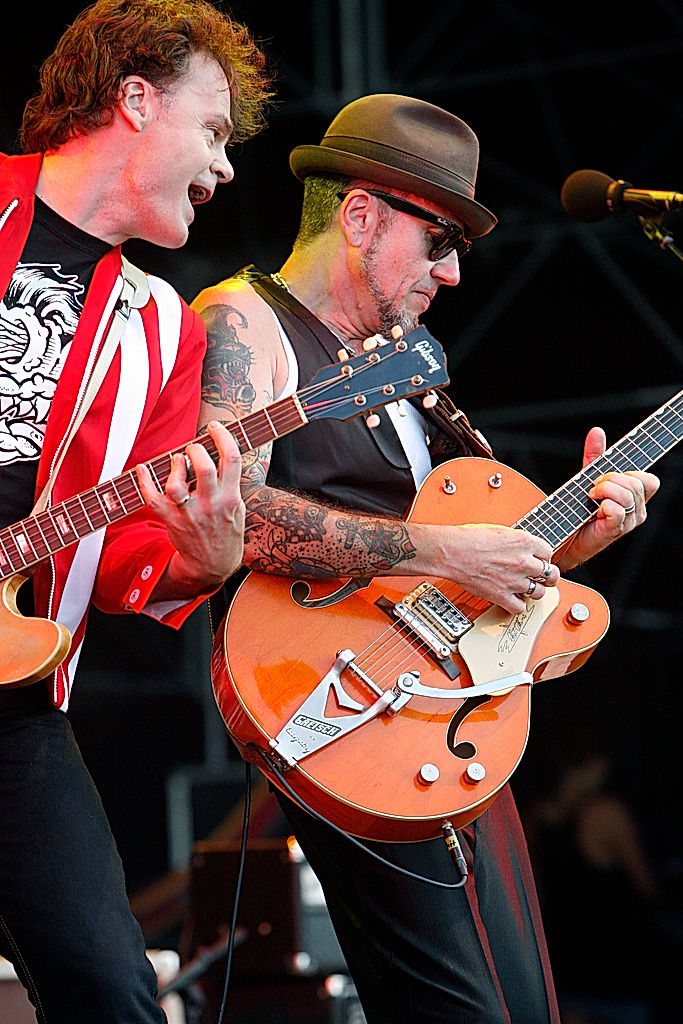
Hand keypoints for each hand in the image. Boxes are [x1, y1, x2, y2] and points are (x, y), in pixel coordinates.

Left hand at [136, 421, 244, 597]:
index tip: (215, 427)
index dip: (223, 438)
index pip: (232, 460)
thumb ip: (229, 483)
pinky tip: (142, 469)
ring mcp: (191, 515)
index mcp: (231, 498)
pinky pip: (153, 501)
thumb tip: (218, 453)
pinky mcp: (173, 522)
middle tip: (193, 449)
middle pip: (204, 467)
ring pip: (176, 484)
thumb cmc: (225, 531)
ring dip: (175, 465)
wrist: (213, 565)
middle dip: (196, 449)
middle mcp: (212, 505)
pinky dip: (144, 483)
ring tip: (177, 461)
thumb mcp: (238, 508)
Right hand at [416, 522, 561, 615]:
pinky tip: (514, 599)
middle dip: (547, 576)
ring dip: (535, 591)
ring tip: (527, 589)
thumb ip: (516, 541)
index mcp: (524, 542)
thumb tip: (521, 547)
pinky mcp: (501, 595)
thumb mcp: (499, 530)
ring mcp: (514, 580)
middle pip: (550, 574)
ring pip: (539, 593)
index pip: (548, 553)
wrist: (451, 552)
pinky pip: (520, 607)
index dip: (543, 557)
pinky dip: (518, 605)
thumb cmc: (468, 539)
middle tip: (544, 577)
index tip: (539, 560)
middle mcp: (523, 562)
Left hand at [557, 426, 659, 570]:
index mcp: (635, 497)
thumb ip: (595, 456)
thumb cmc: (577, 509)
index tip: (610, 474)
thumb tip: (597, 431)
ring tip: (591, 498)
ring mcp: (628, 522)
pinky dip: (602, 505)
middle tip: (594, 488)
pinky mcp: (614, 531)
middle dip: (610, 480)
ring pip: (627, 494)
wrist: (562, 535)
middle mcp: (637, 510)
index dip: (632, 473)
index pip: (649, 480)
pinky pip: (616, 510)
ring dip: (604, 491)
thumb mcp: (587, 477)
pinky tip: (593, 510)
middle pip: (636, 483)